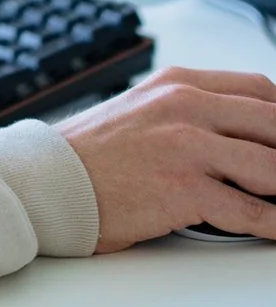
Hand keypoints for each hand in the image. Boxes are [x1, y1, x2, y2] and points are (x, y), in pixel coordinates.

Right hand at [57, 66, 275, 249]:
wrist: (53, 178)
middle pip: (273, 122)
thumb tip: (239, 134)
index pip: (258, 88)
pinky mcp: (184, 189)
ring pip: (270, 166)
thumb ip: (190, 112)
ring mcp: (186, 146)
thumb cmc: (95, 153)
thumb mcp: (145, 109)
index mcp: (177, 83)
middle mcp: (185, 106)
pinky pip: (251, 211)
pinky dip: (274, 224)